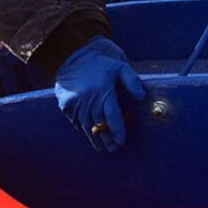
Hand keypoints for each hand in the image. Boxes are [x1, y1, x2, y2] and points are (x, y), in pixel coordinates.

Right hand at [55, 36, 144, 151]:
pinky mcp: (66, 105)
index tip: (122, 141)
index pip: (113, 116)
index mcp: (104, 92)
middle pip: (100, 124)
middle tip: (114, 149)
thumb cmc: (100, 64)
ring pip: (87, 126)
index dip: (118, 130)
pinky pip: (75, 121)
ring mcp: (76, 104)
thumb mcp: (120, 68)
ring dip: (94, 138)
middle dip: (108, 138)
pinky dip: (82, 128)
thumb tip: (142, 96)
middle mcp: (89, 100)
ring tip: (102, 147)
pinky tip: (88, 134)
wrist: (71, 58)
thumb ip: (132, 81)